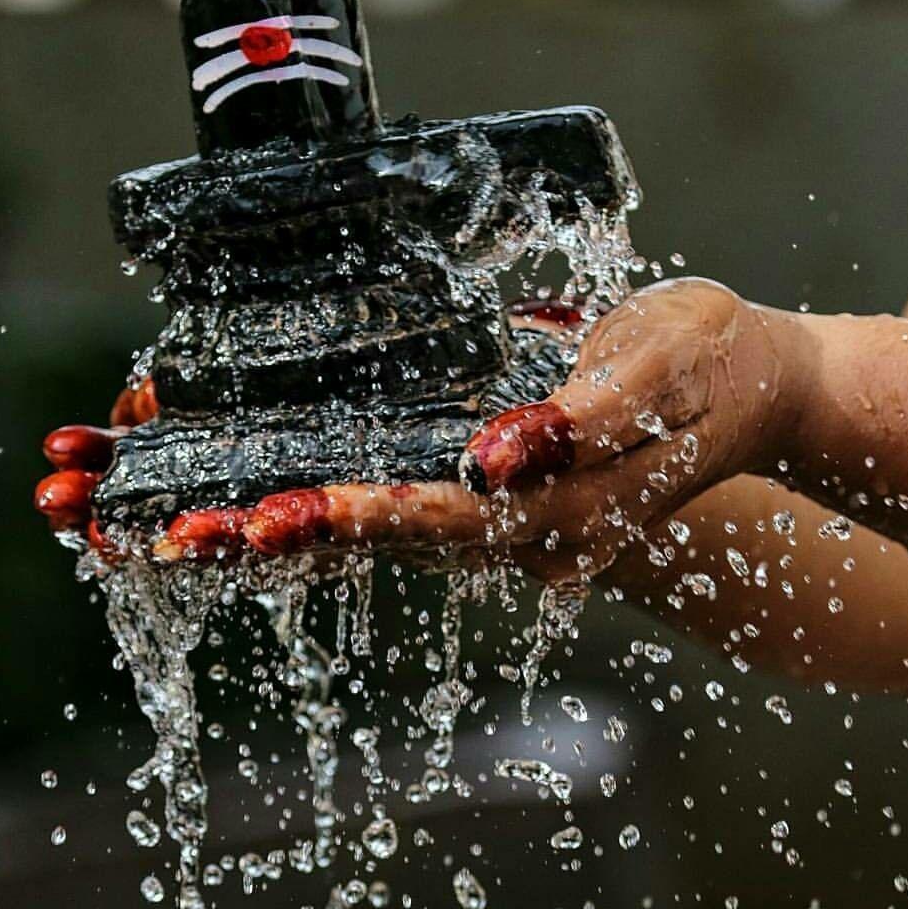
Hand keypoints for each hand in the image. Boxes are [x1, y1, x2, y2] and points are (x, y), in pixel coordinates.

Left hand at [33, 279, 798, 576]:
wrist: (739, 398)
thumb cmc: (712, 370)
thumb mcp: (672, 370)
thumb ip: (592, 416)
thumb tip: (498, 460)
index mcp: (549, 503)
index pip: (435, 516)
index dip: (352, 517)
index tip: (268, 521)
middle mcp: (500, 524)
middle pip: (372, 538)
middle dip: (272, 538)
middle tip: (171, 539)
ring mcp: (478, 512)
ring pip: (361, 529)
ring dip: (267, 529)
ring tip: (168, 527)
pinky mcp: (466, 486)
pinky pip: (376, 502)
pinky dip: (304, 499)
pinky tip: (241, 491)